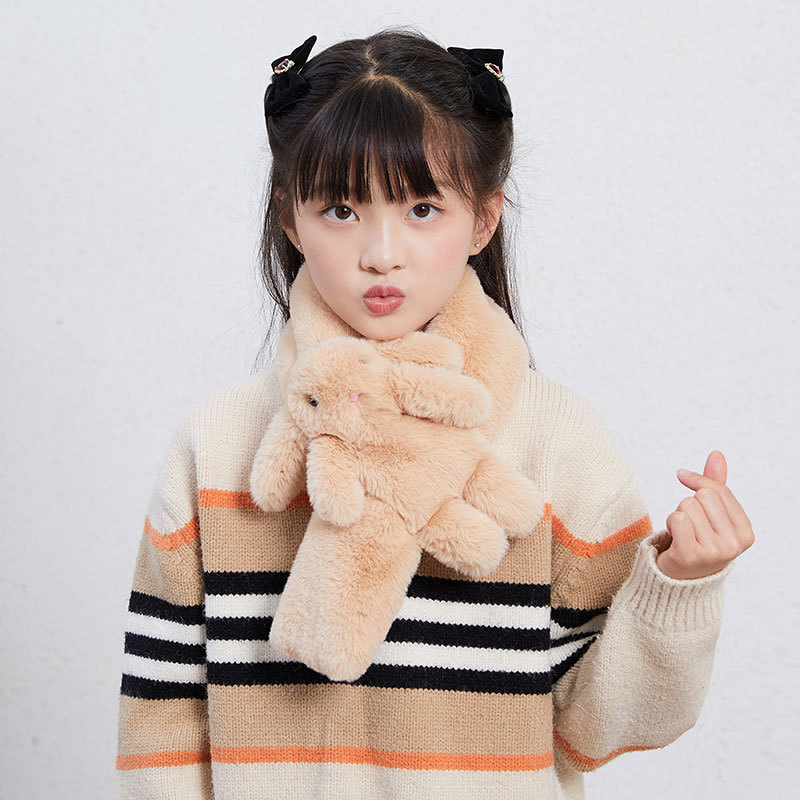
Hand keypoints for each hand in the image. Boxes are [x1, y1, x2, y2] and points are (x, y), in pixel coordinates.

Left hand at [655, 450, 754, 579]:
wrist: (679, 578)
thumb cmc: (697, 540)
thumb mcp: (711, 513)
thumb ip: (714, 484)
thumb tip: (716, 454)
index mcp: (745, 532)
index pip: (719, 490)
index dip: (697, 479)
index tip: (682, 476)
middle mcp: (734, 545)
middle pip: (702, 496)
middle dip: (688, 504)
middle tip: (689, 525)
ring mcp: (714, 552)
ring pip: (687, 506)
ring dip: (677, 515)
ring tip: (682, 534)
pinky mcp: (691, 556)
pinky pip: (677, 519)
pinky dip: (669, 524)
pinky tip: (675, 539)